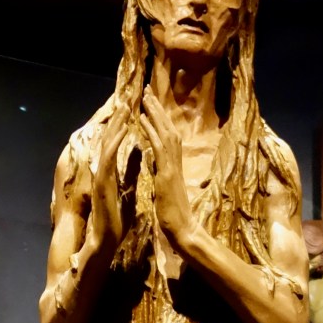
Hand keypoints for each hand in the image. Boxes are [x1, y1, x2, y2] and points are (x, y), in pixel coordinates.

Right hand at [88, 103, 135, 251]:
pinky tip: (125, 130)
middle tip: (127, 99)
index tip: (132, 108)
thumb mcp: (129, 189)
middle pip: (111, 139)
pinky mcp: (102, 183)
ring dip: (117, 125)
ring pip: (108, 144)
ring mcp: (101, 175)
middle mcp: (104, 170)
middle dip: (119, 118)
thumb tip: (140, 151)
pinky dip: (116, 143)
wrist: (107, 239)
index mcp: (111, 171)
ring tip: (125, 107)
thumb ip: (132, 170)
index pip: (117, 143)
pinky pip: (110, 158)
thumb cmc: (116, 219)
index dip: (124, 125)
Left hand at [140, 88, 193, 251]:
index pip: (167, 137)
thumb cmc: (174, 217)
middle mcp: (175, 163)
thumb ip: (162, 175)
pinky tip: (141, 118)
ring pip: (165, 132)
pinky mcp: (167, 174)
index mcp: (173, 167)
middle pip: (169, 128)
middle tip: (148, 90)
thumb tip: (157, 165)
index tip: (150, 106)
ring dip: (154, 113)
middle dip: (158, 108)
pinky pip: (158, 147)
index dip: (160, 120)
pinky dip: (150, 131)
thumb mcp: (165, 191)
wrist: (182, 232)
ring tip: (144, 96)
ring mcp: (172, 167)